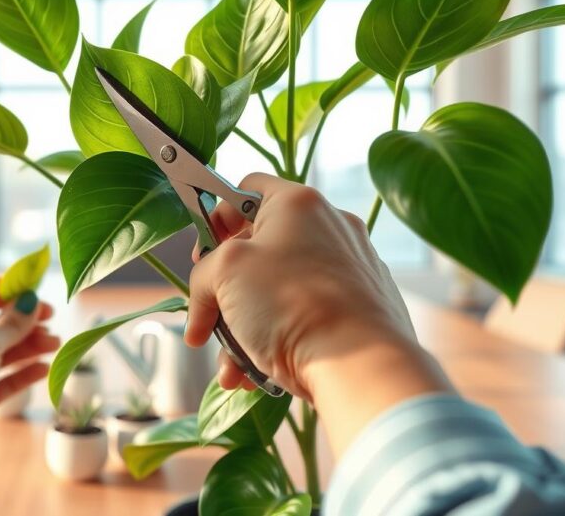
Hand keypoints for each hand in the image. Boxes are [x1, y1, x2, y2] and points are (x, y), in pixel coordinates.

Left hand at [0, 276, 59, 488]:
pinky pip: (2, 378)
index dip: (4, 287)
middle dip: (22, 320)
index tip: (35, 289)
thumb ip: (11, 324)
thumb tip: (31, 302)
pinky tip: (45, 367)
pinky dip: (23, 372)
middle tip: (52, 318)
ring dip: (28, 345)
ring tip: (56, 344)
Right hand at [185, 174, 450, 455]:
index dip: (216, 218)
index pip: (246, 189)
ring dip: (243, 328)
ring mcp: (350, 269)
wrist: (359, 366)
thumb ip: (203, 274)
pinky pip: (305, 316)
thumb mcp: (224, 273)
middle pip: (258, 249)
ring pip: (278, 291)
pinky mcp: (362, 308)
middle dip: (224, 291)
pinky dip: (278, 340)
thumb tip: (204, 306)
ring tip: (230, 367)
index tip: (202, 256)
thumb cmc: (290, 305)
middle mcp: (331, 227)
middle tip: (208, 317)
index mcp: (298, 203)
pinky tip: (256, 374)